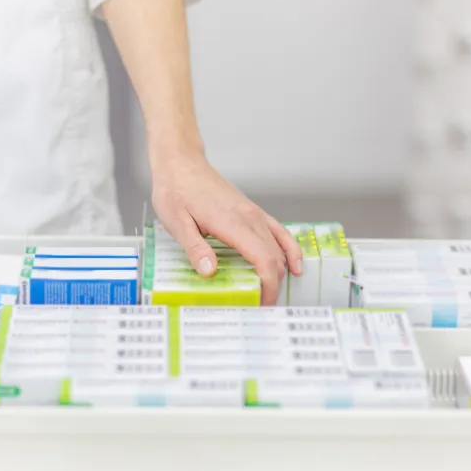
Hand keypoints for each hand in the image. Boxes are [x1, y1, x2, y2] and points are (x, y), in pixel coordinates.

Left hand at [151, 149, 303, 305]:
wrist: (181, 163)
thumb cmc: (176, 190)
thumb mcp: (176, 222)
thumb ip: (194, 247)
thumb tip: (210, 271)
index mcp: (233, 223)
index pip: (264, 260)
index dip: (268, 286)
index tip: (262, 304)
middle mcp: (250, 218)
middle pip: (275, 258)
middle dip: (273, 285)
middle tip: (260, 307)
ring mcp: (254, 213)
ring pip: (279, 247)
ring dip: (280, 271)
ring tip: (271, 293)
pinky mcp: (252, 211)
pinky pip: (279, 232)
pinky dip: (290, 250)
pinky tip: (294, 264)